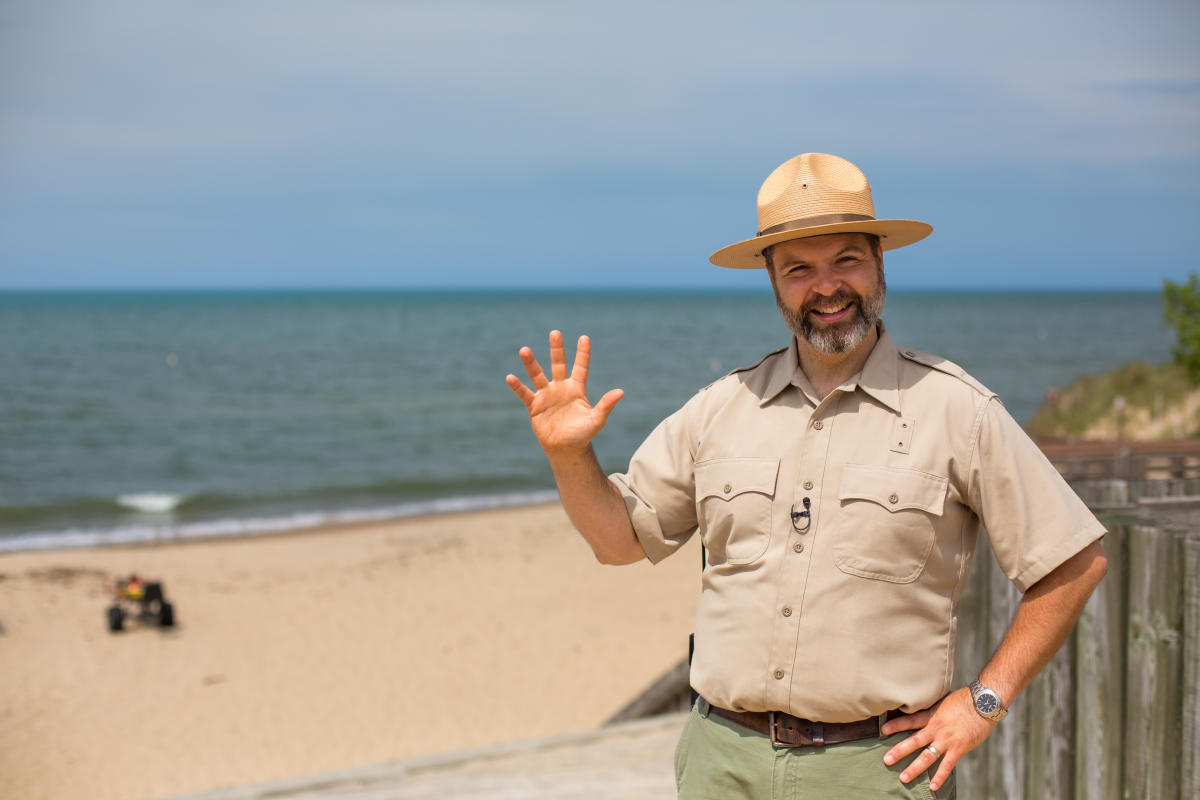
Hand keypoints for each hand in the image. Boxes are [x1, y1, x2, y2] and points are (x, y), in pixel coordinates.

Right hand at [506, 330, 623, 454]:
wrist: (565, 449)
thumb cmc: (582, 434)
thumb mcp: (596, 419)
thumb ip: (606, 405)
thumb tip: (620, 392)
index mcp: (576, 389)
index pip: (580, 367)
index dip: (582, 353)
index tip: (584, 337)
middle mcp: (560, 388)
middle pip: (558, 364)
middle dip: (556, 349)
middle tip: (555, 333)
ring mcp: (546, 396)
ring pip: (538, 375)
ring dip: (531, 363)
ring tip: (524, 350)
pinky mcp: (535, 406)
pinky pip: (525, 394)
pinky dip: (517, 386)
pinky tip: (510, 377)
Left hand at [880, 688, 995, 792]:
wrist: (984, 703)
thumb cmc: (965, 699)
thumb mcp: (944, 700)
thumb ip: (933, 707)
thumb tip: (923, 704)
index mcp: (932, 715)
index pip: (910, 721)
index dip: (896, 725)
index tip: (883, 730)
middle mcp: (936, 729)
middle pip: (914, 741)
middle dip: (899, 751)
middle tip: (886, 760)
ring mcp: (947, 740)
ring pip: (927, 756)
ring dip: (914, 768)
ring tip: (903, 778)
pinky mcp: (959, 749)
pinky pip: (947, 766)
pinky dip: (939, 777)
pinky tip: (932, 787)